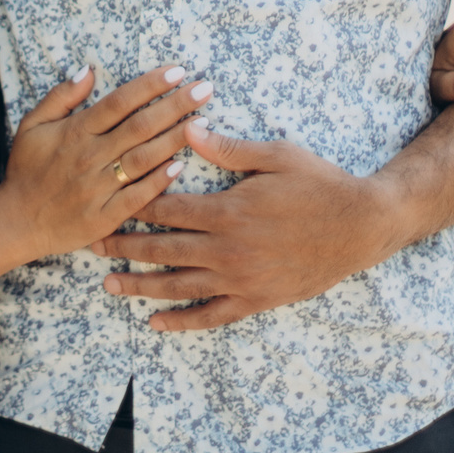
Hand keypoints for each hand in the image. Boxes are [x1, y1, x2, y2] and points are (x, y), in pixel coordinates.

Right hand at [0, 65, 202, 265]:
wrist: (16, 221)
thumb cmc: (26, 170)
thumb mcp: (31, 125)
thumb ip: (60, 97)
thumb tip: (87, 70)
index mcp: (75, 132)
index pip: (119, 101)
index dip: (150, 85)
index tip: (177, 71)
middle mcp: (90, 157)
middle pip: (140, 126)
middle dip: (175, 105)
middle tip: (205, 88)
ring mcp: (98, 187)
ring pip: (144, 158)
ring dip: (176, 138)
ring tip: (204, 122)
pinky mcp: (105, 216)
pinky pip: (137, 196)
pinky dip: (159, 180)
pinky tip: (181, 164)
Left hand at [90, 124, 403, 330]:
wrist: (362, 226)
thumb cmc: (320, 184)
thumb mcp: (276, 155)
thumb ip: (228, 149)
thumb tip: (186, 130)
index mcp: (228, 210)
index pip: (166, 209)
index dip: (132, 205)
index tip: (105, 201)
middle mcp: (228, 249)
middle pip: (162, 249)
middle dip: (124, 246)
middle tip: (91, 244)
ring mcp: (241, 279)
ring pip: (179, 287)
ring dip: (140, 287)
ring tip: (109, 286)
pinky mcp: (256, 300)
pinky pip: (212, 315)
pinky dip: (181, 322)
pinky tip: (156, 322)